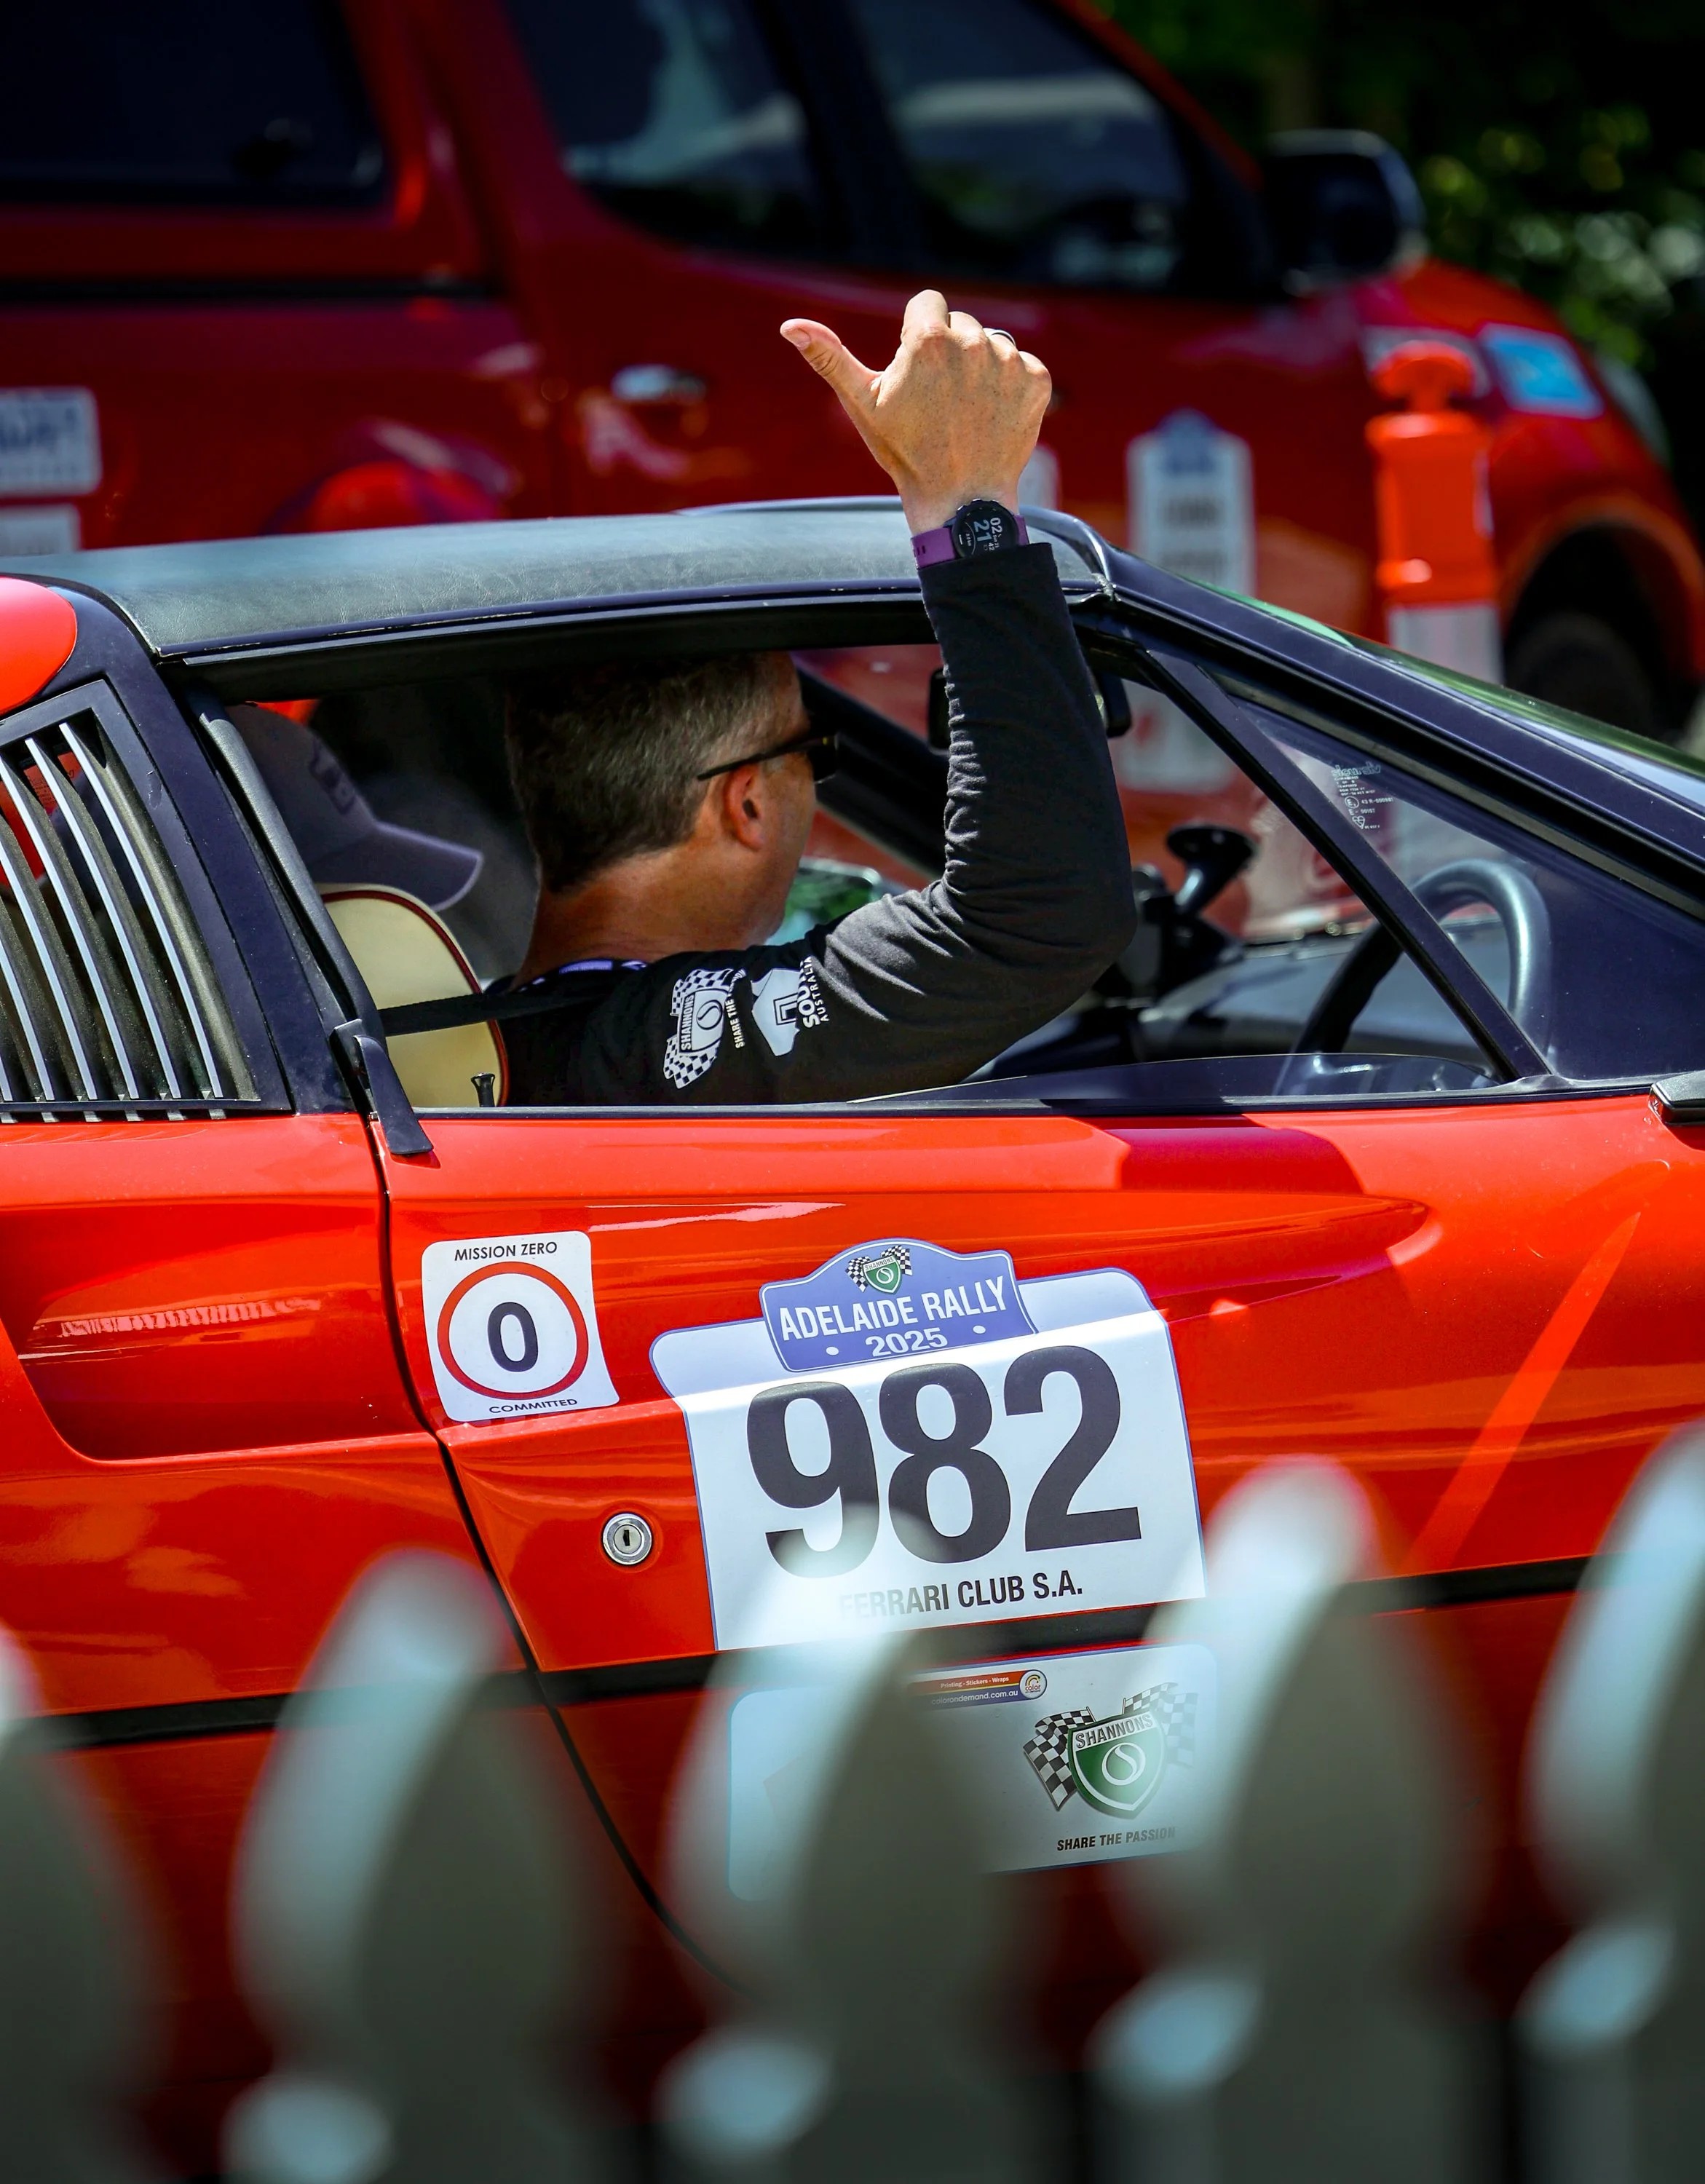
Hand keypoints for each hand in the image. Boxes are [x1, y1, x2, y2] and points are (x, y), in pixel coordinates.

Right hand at [780, 290, 1049, 532]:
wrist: (960, 501)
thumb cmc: (906, 453)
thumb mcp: (863, 405)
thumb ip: (830, 358)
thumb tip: (790, 326)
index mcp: (928, 339)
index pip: (927, 304)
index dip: (917, 336)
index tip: (916, 373)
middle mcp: (972, 341)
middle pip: (959, 324)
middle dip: (948, 352)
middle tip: (939, 401)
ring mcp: (1008, 361)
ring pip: (990, 342)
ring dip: (979, 367)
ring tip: (965, 410)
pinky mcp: (1036, 381)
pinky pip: (1021, 364)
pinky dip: (1010, 386)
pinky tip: (992, 415)